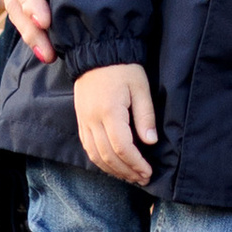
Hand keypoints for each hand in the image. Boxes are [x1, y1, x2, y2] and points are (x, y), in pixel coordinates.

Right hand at [74, 63, 157, 184]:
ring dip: (113, 170)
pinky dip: (100, 161)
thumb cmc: (124, 68)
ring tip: (130, 176)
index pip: (122, 147)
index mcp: (110, 111)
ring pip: (95, 156)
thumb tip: (150, 142)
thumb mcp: (141, 87)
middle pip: (108, 156)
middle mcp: (93, 120)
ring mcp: (84, 122)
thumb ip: (145, 115)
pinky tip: (113, 166)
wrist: (98, 53)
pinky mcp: (81, 121)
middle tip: (142, 178)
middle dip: (126, 171)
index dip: (135, 164)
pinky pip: (88, 148)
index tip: (148, 172)